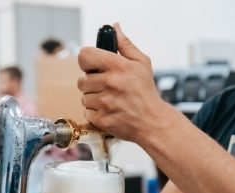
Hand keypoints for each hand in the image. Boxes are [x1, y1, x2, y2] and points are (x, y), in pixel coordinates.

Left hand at [77, 23, 167, 144]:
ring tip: (109, 101)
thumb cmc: (146, 93)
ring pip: (84, 98)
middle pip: (82, 80)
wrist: (152, 122)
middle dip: (91, 84)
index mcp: (118, 66)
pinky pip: (87, 113)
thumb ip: (125, 44)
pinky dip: (95, 114)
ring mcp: (105, 103)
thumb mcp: (142, 63)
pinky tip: (109, 112)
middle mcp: (110, 83)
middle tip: (106, 88)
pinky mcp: (102, 119)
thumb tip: (114, 27)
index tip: (92, 68)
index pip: (85, 56)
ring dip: (93, 100)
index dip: (86, 62)